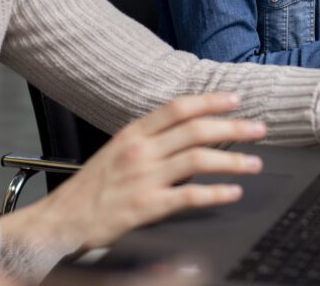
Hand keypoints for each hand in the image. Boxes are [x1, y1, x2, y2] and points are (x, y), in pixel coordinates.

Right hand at [1, 93, 266, 254]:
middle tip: (258, 128)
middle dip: (233, 127)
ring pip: (197, 159)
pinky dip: (214, 193)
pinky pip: (188, 196)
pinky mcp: (145, 207)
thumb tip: (184, 131)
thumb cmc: (90, 189)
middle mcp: (140, 150)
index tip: (236, 99)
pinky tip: (232, 193)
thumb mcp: (116, 151)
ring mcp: (143, 178)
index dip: (210, 101)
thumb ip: (148, 140)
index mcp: (133, 133)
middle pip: (195, 129)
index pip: (178, 108)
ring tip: (254, 162)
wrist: (60, 220)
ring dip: (231, 160)